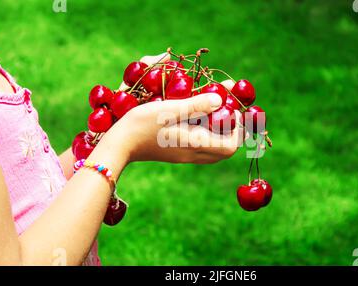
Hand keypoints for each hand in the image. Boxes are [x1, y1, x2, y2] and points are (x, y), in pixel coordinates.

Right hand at [102, 53, 243, 164]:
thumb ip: (196, 105)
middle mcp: (193, 154)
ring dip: (221, 134)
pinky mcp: (177, 155)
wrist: (119, 145)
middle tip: (227, 111)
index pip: (230, 146)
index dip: (237, 129)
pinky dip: (208, 137)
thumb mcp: (169, 109)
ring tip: (214, 114)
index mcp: (195, 144)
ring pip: (214, 152)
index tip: (231, 109)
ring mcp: (185, 157)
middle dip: (232, 131)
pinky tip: (197, 120)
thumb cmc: (142, 124)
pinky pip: (202, 150)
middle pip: (225, 151)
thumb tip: (220, 100)